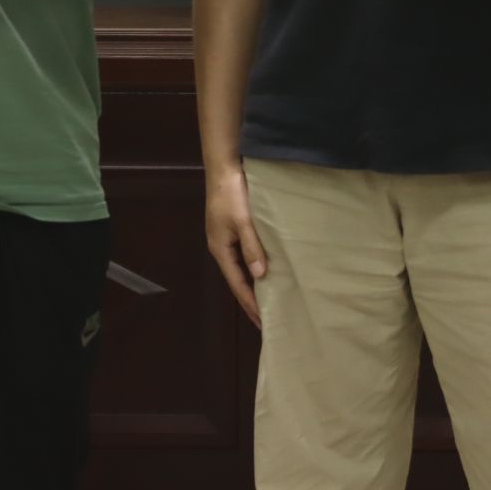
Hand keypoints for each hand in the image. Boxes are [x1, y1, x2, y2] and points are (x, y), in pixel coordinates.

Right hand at [204, 167, 267, 328]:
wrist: (224, 167)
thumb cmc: (233, 194)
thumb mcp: (243, 221)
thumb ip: (252, 247)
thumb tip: (260, 275)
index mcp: (220, 249)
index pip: (237, 284)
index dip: (250, 303)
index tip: (263, 322)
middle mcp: (222, 247)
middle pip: (238, 279)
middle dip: (251, 299)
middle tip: (268, 318)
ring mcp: (226, 238)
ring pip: (242, 268)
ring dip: (254, 284)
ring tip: (269, 299)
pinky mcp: (233, 228)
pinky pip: (244, 255)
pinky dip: (254, 266)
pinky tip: (266, 270)